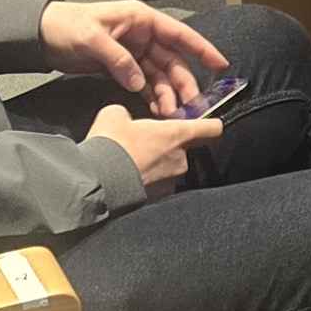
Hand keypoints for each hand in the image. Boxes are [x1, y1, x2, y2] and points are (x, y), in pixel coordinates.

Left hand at [38, 0, 226, 117]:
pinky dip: (151, 95)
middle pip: (171, 61)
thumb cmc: (67, 25)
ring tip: (170, 114)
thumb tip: (138, 83)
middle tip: (191, 106)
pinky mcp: (122, 66)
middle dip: (183, 83)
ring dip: (167, 93)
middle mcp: (142, 35)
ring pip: (159, 75)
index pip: (179, 34)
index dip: (202, 49)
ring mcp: (133, 51)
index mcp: (141, 20)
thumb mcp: (92, 38)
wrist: (41, 33)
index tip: (221, 64)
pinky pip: (143, 82)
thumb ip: (118, 59)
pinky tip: (157, 109)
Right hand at [85, 104, 223, 197]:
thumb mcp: (115, 114)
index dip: (212, 124)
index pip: (212, 128)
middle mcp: (180, 157)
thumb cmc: (112, 143)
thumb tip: (126, 120)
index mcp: (177, 134)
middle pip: (187, 147)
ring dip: (160, 161)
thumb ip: (128, 114)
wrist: (98, 179)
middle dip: (173, 143)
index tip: (212, 123)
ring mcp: (171, 179)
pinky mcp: (159, 195)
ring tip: (136, 158)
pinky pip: (159, 182)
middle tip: (152, 139)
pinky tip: (131, 173)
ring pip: (172, 166)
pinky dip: (149, 177)